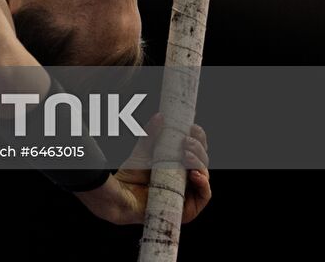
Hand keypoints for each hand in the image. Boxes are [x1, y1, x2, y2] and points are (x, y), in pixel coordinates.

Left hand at [72, 114, 210, 224]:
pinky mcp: (188, 209)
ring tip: (187, 153)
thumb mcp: (143, 150)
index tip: (192, 127)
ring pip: (204, 175)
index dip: (198, 137)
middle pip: (203, 160)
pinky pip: (203, 196)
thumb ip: (151, 134)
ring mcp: (188, 193)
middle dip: (198, 148)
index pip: (196, 148)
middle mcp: (186, 177)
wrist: (120, 196)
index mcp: (179, 162)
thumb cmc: (131, 175)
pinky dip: (203, 183)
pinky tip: (195, 174)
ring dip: (200, 162)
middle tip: (186, 141)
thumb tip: (160, 116)